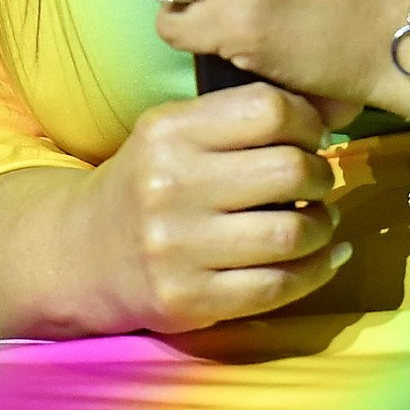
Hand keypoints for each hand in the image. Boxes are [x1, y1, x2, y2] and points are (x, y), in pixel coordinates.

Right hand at [65, 82, 347, 332]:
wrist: (83, 253)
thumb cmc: (147, 183)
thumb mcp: (172, 133)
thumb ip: (233, 119)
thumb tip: (322, 121)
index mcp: (169, 132)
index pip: (268, 110)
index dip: (308, 122)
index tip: (313, 138)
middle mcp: (170, 187)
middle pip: (288, 171)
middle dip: (321, 176)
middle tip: (319, 182)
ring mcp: (178, 249)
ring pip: (290, 234)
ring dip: (322, 226)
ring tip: (319, 220)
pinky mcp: (189, 300)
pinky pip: (276, 287)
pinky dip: (316, 271)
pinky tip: (326, 258)